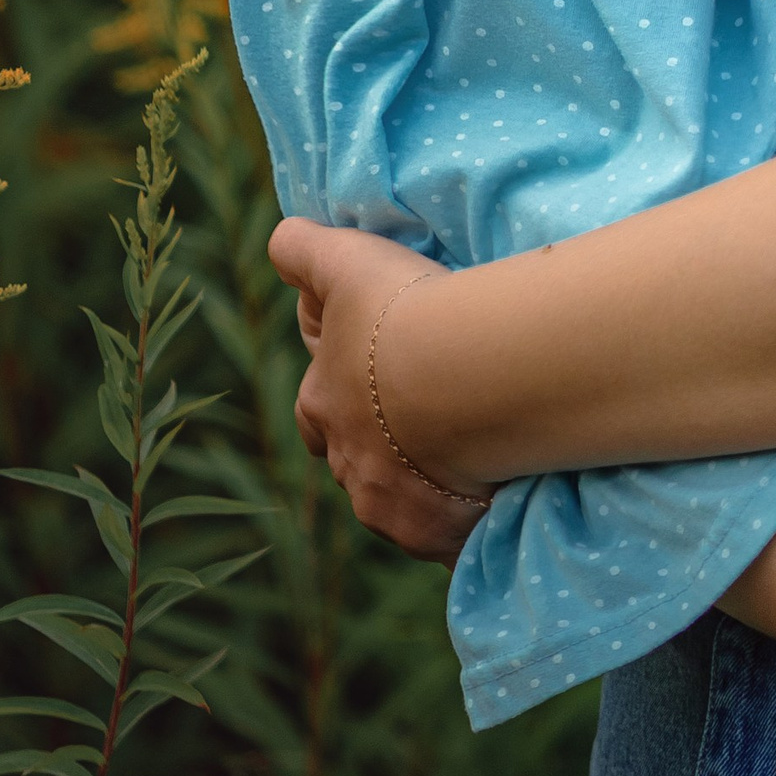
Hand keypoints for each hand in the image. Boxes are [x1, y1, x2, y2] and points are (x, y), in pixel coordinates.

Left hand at [269, 216, 491, 564]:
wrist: (466, 376)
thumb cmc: (401, 314)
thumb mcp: (345, 261)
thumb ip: (304, 249)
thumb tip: (281, 238)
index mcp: (322, 406)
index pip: (316, 408)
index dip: (338, 392)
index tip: (371, 377)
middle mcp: (349, 468)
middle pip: (354, 464)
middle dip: (377, 448)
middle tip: (422, 419)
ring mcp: (393, 510)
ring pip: (397, 505)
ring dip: (422, 485)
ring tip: (468, 455)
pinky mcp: (440, 537)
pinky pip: (449, 537)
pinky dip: (464, 519)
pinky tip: (495, 495)